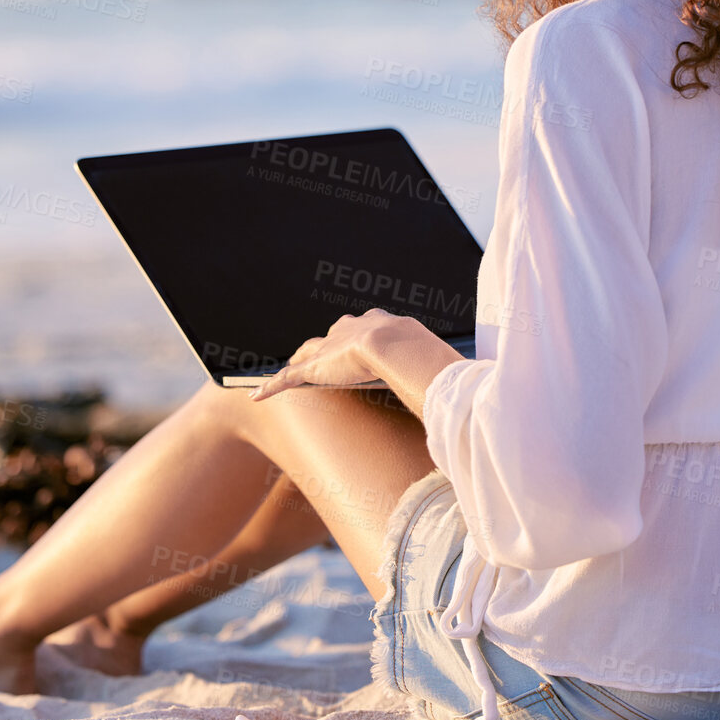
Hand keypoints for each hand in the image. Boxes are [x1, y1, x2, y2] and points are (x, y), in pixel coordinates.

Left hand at [249, 310, 463, 421]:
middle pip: (329, 339)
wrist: (395, 344)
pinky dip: (272, 387)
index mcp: (374, 324)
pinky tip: (257, 396)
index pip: (359, 329)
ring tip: (288, 372)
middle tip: (318, 356)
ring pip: (306, 356)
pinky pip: (287, 379)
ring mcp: (329, 348)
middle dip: (322, 347)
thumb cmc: (418, 351)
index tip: (355, 344)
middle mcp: (347, 330)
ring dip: (297, 365)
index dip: (355, 337)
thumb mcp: (428, 358)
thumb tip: (462, 386)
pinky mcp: (314, 368)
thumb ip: (437, 372)